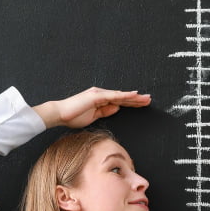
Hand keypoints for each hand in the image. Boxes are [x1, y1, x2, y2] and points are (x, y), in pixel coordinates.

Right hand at [34, 87, 150, 128]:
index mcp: (100, 100)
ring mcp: (99, 94)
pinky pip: (114, 96)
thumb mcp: (93, 117)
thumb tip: (117, 109)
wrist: (60, 114)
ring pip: (121, 95)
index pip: (119, 102)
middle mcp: (101, 94)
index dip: (131, 103)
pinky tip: (134, 95)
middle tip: (149, 100)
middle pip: (123, 97)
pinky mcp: (96, 96)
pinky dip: (125, 95)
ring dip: (134, 97)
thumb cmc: (73, 117)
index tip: (142, 104)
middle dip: (137, 99)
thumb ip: (105, 112)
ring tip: (146, 98)